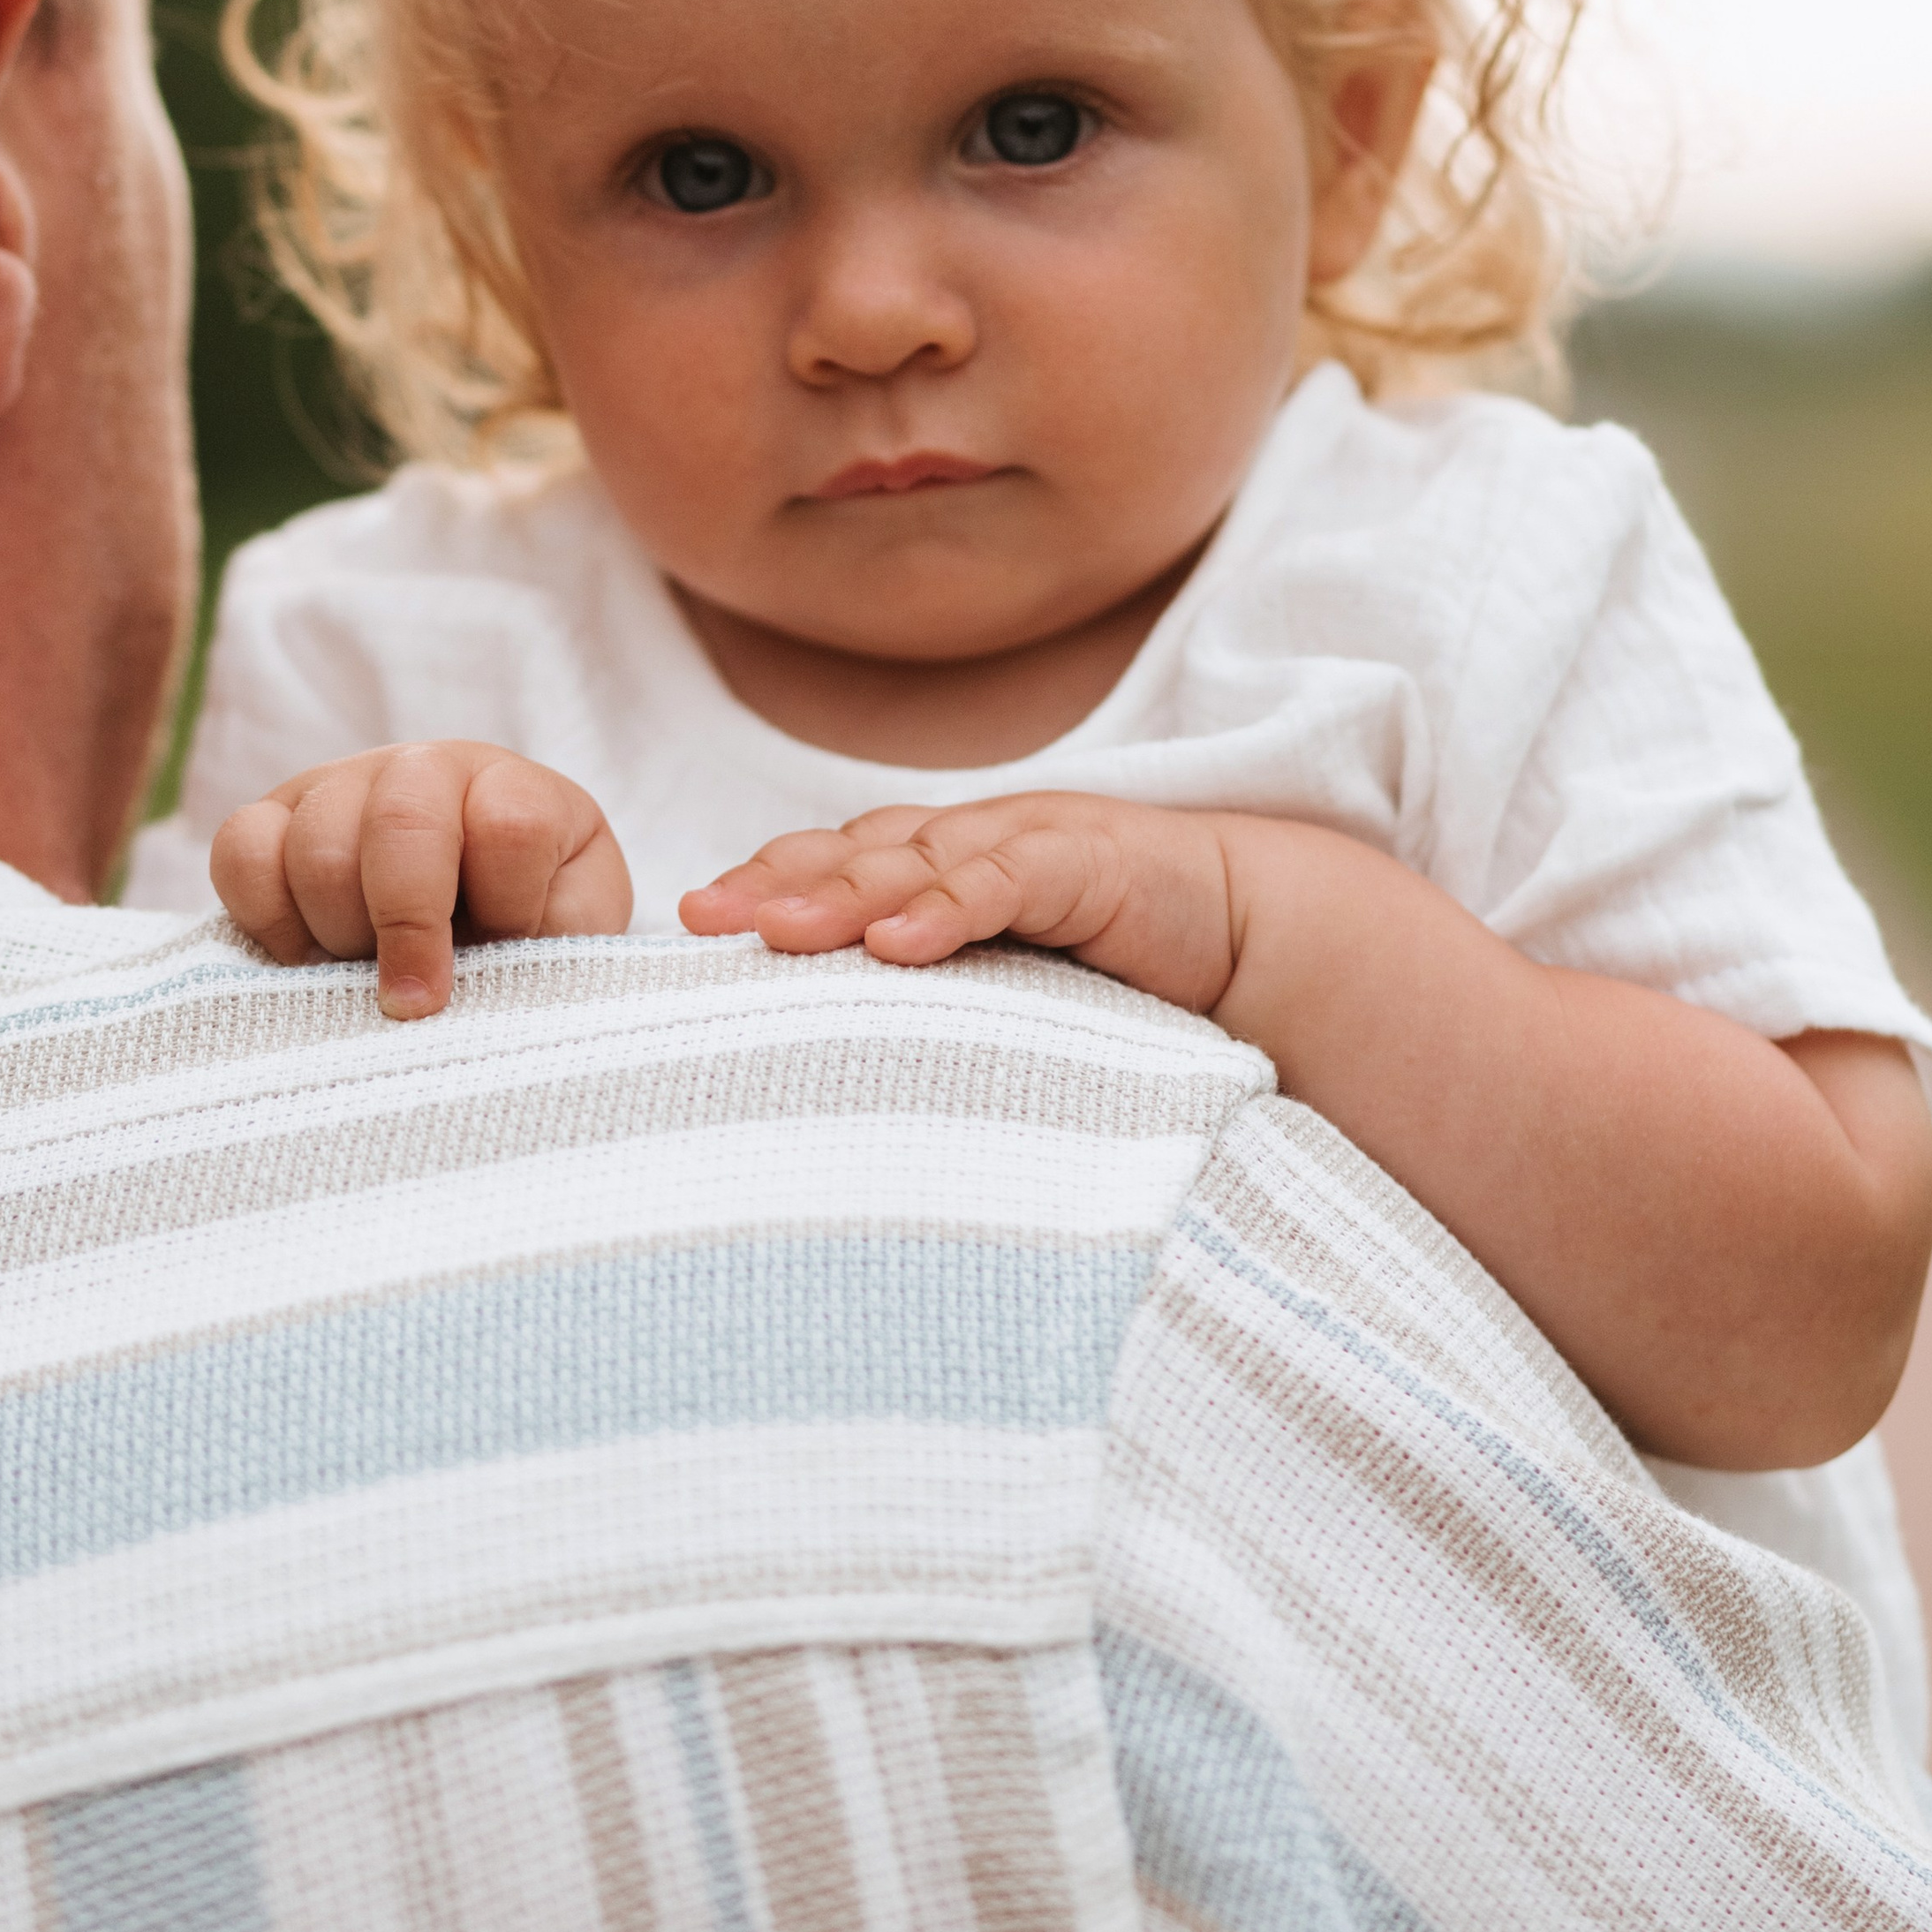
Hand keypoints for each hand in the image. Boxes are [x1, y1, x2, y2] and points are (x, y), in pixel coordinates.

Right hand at [212, 743, 631, 1017]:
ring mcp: (342, 786)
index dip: (505, 908)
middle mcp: (426, 769)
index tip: (500, 965)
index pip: (511, 822)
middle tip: (413, 1003)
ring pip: (317, 844)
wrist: (472, 922)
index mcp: (515, 789)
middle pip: (401, 820)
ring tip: (367, 972)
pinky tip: (307, 957)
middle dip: (405, 926)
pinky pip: (240, 851)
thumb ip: (559, 941)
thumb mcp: (572, 936)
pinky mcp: (273, 818)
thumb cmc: (529, 932)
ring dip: (341, 933)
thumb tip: (502, 976)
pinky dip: (269, 917)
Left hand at [678, 792, 1246, 1011]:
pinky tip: (900, 943)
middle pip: (850, 856)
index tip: (688, 930)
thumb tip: (817, 1087)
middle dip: (772, 884)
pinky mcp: (1084, 860)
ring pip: (913, 860)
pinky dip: (949, 906)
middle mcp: (965, 844)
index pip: (828, 867)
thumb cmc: (1113, 972)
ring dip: (842, 895)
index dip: (760, 886)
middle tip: (702, 922)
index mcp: (934, 869)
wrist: (1242, 931)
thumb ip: (923, 1011)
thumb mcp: (1001, 991)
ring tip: (777, 932)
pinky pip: (1003, 880)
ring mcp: (1022, 844)